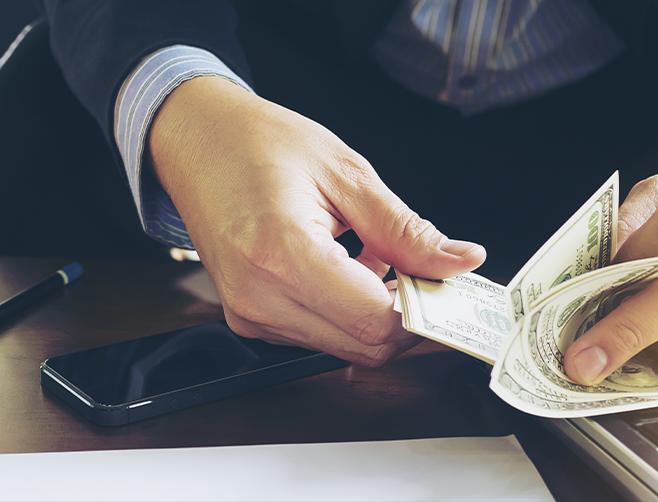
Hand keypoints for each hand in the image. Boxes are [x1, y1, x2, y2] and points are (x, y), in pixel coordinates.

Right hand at [149, 77, 485, 365]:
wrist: (196, 141)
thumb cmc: (260, 144)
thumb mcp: (347, 174)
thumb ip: (406, 230)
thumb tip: (461, 261)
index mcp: (281, 253)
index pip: (375, 320)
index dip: (424, 309)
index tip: (449, 285)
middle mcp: (258, 297)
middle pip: (365, 346)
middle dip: (409, 318)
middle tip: (429, 275)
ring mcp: (250, 314)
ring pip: (346, 347)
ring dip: (379, 315)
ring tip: (381, 260)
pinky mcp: (250, 319)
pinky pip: (320, 336)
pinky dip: (350, 313)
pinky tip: (352, 269)